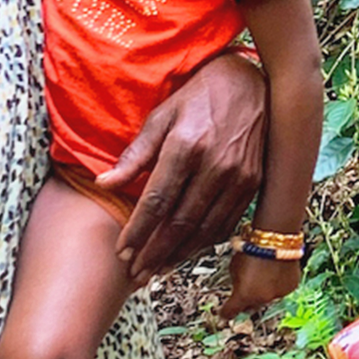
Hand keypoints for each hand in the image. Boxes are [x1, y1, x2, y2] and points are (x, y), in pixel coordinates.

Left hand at [103, 52, 268, 281]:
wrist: (253, 84)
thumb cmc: (199, 97)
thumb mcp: (162, 116)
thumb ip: (135, 154)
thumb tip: (104, 184)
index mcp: (186, 146)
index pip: (157, 201)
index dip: (138, 231)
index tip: (122, 252)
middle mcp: (215, 166)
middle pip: (180, 223)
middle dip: (155, 253)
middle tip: (136, 274)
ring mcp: (238, 178)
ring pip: (205, 229)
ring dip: (179, 254)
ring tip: (157, 270)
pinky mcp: (253, 184)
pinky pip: (227, 223)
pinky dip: (205, 243)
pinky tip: (186, 252)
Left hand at [225, 252, 301, 318]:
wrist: (275, 239)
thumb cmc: (252, 248)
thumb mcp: (234, 267)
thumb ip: (236, 281)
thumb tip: (239, 285)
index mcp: (243, 295)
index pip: (230, 312)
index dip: (225, 312)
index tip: (223, 312)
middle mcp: (261, 299)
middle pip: (250, 307)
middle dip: (247, 300)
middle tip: (246, 289)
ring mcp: (278, 295)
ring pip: (267, 299)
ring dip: (263, 291)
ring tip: (262, 274)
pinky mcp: (290, 287)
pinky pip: (281, 290)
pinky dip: (277, 284)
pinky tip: (274, 271)